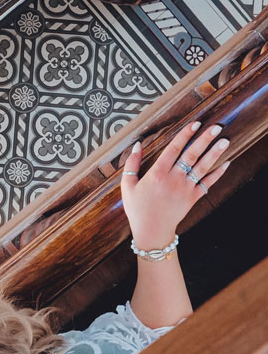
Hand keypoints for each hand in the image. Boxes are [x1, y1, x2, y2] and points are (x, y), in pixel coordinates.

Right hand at [121, 121, 230, 249]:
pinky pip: (208, 183)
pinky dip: (218, 173)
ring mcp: (185, 188)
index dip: (185, 135)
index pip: (173, 149)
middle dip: (205, 139)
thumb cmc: (137, 208)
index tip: (195, 123)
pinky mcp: (193, 198)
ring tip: (225, 140)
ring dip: (215, 153)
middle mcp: (173, 179)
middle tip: (216, 126)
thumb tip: (137, 145)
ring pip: (202, 167)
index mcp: (157, 174)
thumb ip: (131, 164)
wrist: (151, 230)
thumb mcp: (127, 186)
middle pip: (191, 154)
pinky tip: (226, 163)